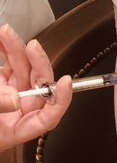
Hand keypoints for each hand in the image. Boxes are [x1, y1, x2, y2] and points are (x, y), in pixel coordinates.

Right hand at [0, 24, 71, 151]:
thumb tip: (14, 98)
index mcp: (16, 129)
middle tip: (31, 46)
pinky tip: (2, 39)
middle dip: (36, 61)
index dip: (60, 100)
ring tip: (6, 33)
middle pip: (37, 85)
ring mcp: (9, 96)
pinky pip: (8, 65)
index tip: (64, 82)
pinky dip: (5, 50)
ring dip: (15, 48)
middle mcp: (17, 112)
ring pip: (22, 69)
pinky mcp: (0, 85)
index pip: (48, 117)